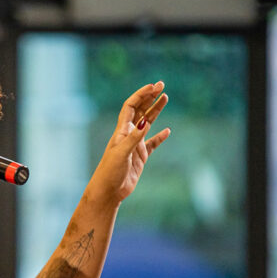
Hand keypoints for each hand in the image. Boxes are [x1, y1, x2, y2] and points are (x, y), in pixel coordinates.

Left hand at [93, 81, 170, 202]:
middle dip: (149, 97)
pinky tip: (167, 131)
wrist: (109, 191)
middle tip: (162, 86)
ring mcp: (135, 145)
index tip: (153, 87)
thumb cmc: (110, 172)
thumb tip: (145, 123)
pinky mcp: (140, 157)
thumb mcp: (122, 153)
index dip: (141, 95)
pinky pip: (152, 144)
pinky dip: (160, 137)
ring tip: (166, 98)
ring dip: (155, 111)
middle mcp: (128, 135)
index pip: (131, 106)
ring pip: (147, 123)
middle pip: (140, 110)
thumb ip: (134, 138)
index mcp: (121, 131)